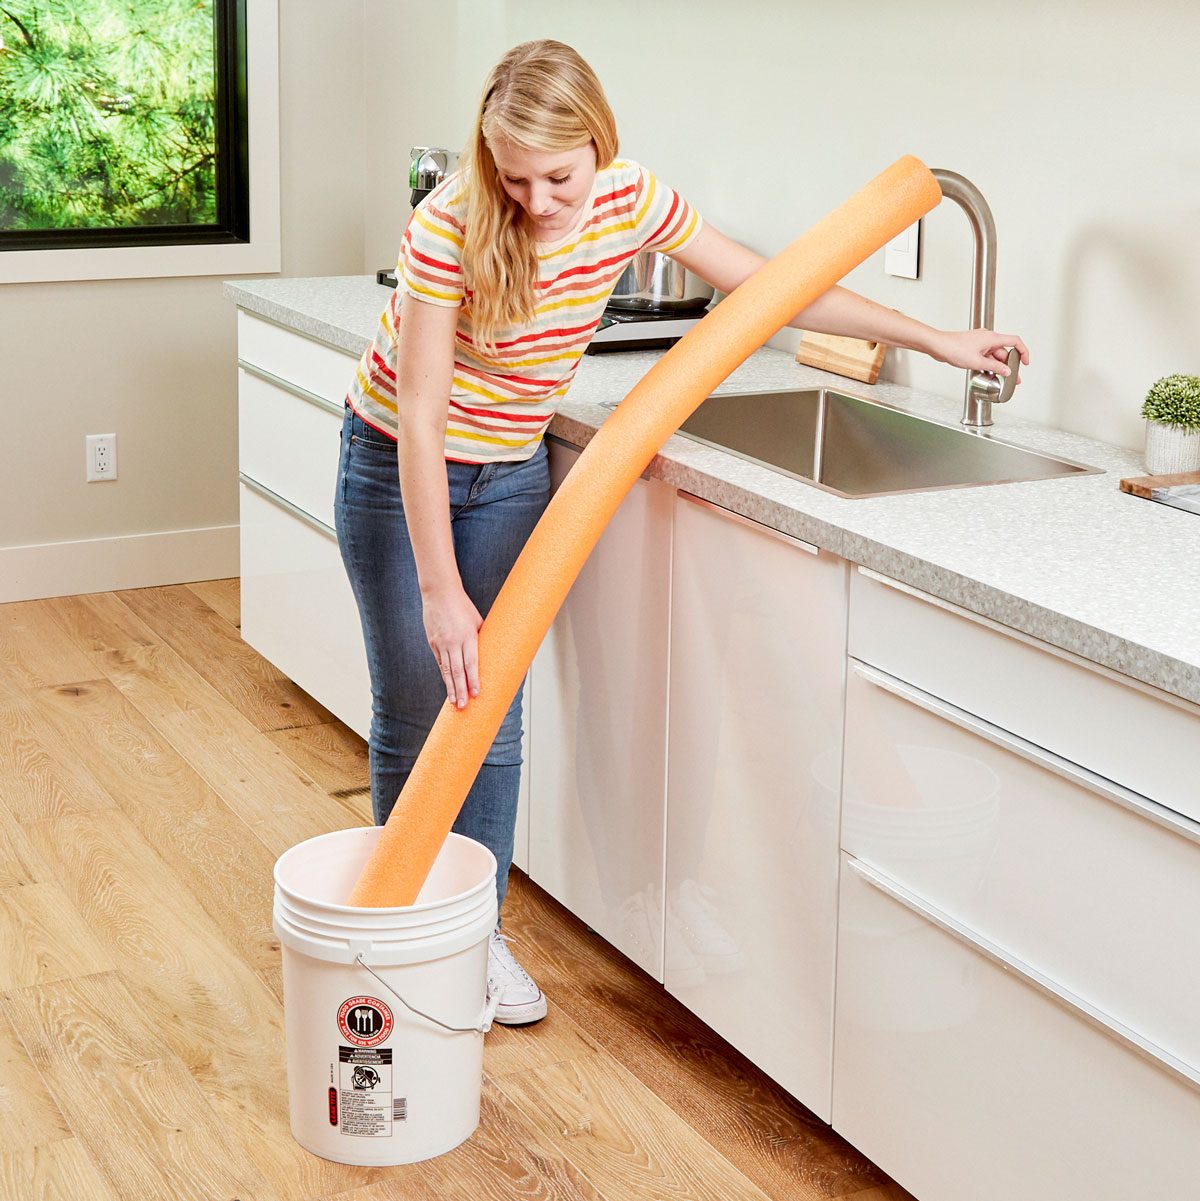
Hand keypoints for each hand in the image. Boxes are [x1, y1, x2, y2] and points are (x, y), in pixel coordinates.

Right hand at [422, 585, 482, 708]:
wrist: (439, 593)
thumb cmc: (463, 606)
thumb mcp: (478, 620)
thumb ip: (482, 638)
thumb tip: (491, 654)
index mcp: (468, 636)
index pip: (471, 663)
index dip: (474, 680)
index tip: (477, 693)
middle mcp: (453, 642)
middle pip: (458, 671)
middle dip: (461, 690)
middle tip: (464, 706)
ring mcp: (441, 643)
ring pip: (447, 670)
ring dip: (451, 687)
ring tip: (454, 702)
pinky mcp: (432, 643)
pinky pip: (440, 663)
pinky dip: (444, 675)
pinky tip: (448, 686)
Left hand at [931, 329, 1029, 383]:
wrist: (938, 346)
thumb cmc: (954, 348)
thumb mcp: (977, 362)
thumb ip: (994, 367)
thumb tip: (1006, 371)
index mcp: (992, 338)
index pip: (1015, 342)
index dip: (1023, 352)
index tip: (1025, 362)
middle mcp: (988, 339)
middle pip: (1004, 352)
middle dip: (1009, 366)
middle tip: (1012, 379)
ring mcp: (980, 343)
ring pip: (994, 356)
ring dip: (997, 367)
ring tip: (1001, 380)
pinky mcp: (973, 348)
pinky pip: (985, 357)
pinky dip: (988, 365)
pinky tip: (988, 375)